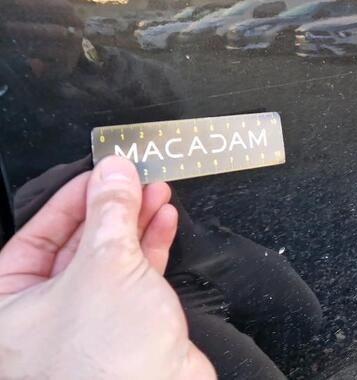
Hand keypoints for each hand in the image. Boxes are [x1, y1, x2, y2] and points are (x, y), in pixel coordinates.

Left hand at [0, 156, 215, 379]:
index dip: (70, 199)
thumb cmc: (105, 364)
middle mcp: (41, 319)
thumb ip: (110, 212)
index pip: (35, 236)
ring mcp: (85, 324)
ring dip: (134, 223)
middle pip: (74, 245)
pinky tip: (162, 222)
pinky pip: (132, 277)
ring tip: (154, 193)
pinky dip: (149, 248)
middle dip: (109, 209)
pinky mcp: (124, 328)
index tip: (100, 174)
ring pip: (107, 259)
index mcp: (8, 310)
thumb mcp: (104, 266)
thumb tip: (113, 174)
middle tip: (131, 180)